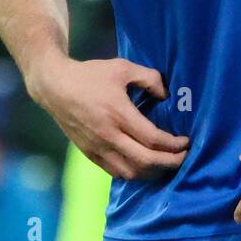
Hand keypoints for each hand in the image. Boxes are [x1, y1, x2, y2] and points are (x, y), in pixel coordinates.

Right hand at [29, 54, 188, 179]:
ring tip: (165, 163)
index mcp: (118, 113)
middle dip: (170, 163)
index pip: (153, 139)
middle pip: (146, 161)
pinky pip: (115, 172)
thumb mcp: (122, 68)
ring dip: (152, 172)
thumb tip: (166, 95)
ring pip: (131, 172)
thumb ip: (149, 78)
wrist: (54, 86)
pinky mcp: (89, 153)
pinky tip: (144, 165)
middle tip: (184, 157)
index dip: (174, 145)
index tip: (186, 142)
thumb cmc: (90, 75)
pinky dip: (134, 173)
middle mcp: (108, 135)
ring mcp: (97, 147)